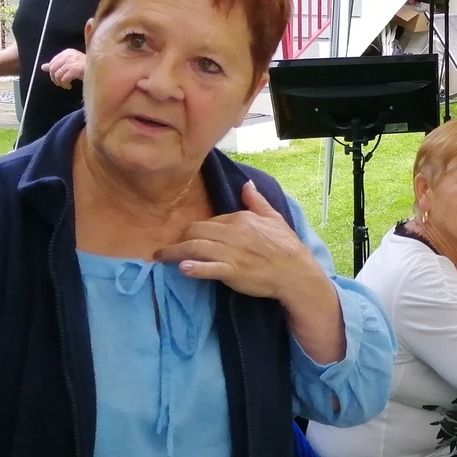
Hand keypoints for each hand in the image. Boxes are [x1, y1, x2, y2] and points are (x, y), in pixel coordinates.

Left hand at [41, 49, 86, 88]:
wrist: (101, 70)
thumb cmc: (87, 67)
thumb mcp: (70, 64)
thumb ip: (57, 64)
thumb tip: (43, 67)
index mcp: (67, 52)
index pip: (53, 62)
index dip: (53, 72)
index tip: (58, 78)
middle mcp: (68, 55)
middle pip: (53, 68)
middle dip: (55, 78)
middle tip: (60, 84)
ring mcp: (72, 61)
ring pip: (57, 74)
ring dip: (60, 83)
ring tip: (65, 86)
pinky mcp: (75, 69)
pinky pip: (64, 79)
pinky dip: (65, 84)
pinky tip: (69, 86)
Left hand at [155, 181, 325, 303]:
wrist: (295, 272)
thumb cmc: (286, 247)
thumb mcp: (274, 218)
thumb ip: (257, 201)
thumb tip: (246, 184)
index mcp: (241, 218)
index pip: (210, 220)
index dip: (198, 230)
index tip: (190, 238)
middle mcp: (232, 232)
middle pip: (196, 231)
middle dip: (180, 239)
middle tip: (169, 249)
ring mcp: (231, 252)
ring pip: (195, 247)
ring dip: (175, 252)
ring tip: (161, 258)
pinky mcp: (231, 271)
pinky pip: (208, 268)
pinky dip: (194, 268)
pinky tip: (182, 269)